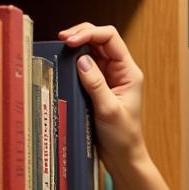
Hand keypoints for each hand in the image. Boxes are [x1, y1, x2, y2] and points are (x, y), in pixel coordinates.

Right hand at [58, 22, 145, 169]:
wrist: (123, 156)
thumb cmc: (122, 137)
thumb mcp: (108, 110)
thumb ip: (96, 84)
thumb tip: (82, 59)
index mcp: (128, 72)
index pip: (110, 38)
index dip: (89, 33)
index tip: (70, 41)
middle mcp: (119, 70)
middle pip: (99, 39)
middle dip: (80, 35)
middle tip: (60, 41)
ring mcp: (108, 77)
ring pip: (90, 50)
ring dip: (75, 47)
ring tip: (60, 50)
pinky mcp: (97, 85)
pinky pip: (84, 66)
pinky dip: (73, 61)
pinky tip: (63, 64)